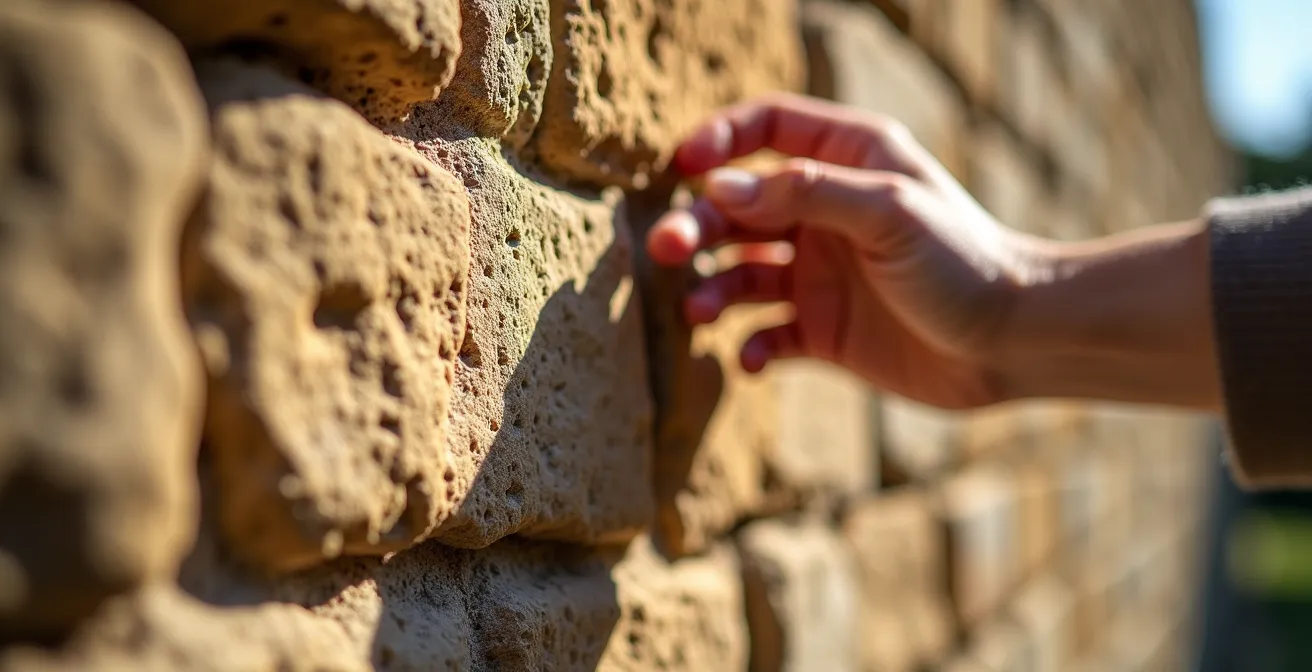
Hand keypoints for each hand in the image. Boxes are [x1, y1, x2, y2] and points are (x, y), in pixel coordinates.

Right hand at [646, 94, 1045, 409]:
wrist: (1015, 343)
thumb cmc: (964, 260)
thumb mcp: (888, 210)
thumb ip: (804, 191)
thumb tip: (718, 187)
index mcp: (847, 161)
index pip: (766, 129)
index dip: (717, 140)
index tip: (681, 168)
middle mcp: (826, 214)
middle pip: (737, 207)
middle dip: (696, 226)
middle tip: (664, 249)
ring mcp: (821, 274)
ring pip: (741, 274)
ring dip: (712, 290)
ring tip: (698, 312)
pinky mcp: (824, 331)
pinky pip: (767, 336)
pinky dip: (749, 348)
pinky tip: (750, 360)